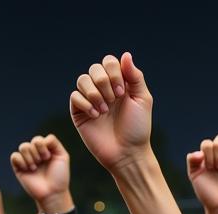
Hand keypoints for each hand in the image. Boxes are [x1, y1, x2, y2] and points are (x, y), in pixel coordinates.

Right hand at [10, 134, 70, 207]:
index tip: (48, 158)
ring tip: (35, 168)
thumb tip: (41, 139)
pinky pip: (14, 156)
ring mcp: (27, 160)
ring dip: (30, 157)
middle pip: (30, 142)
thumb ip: (54, 142)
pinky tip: (28, 169)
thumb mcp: (62, 156)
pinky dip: (21, 161)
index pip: (38, 139)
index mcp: (44, 150)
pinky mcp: (18, 168)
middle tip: (42, 163)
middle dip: (37, 152)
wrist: (53, 193)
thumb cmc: (60, 177)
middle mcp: (35, 154)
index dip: (42, 146)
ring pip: (23, 147)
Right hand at [70, 52, 151, 173]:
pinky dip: (85, 103)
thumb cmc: (138, 129)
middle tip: (114, 100)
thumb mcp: (143, 100)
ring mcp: (90, 101)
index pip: (109, 62)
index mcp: (118, 84)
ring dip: (94, 92)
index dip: (113, 72)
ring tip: (104, 110)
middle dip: (104, 82)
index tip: (123, 92)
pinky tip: (96, 116)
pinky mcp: (79, 113)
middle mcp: (103, 90)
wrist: (128, 153)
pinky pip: (74, 96)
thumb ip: (135, 76)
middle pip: (94, 68)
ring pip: (82, 80)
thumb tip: (126, 55)